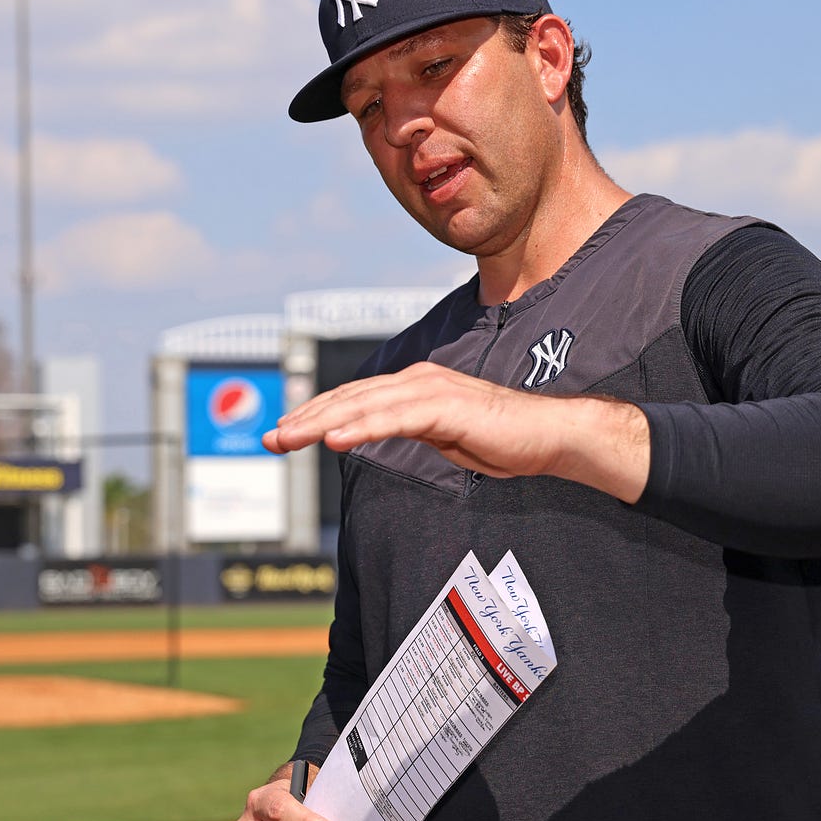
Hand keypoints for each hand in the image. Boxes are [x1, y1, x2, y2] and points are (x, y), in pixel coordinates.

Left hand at [263, 361, 649, 502]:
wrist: (549, 436)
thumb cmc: (502, 439)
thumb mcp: (443, 436)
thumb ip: (409, 431)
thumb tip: (375, 436)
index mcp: (414, 387)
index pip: (354, 399)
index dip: (316, 414)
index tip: (283, 434)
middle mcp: (417, 380)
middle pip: (349, 398)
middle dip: (306, 418)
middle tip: (270, 439)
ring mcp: (431, 390)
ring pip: (364, 405)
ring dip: (322, 422)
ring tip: (290, 438)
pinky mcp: (446, 408)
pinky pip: (396, 418)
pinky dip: (363, 427)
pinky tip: (337, 440)